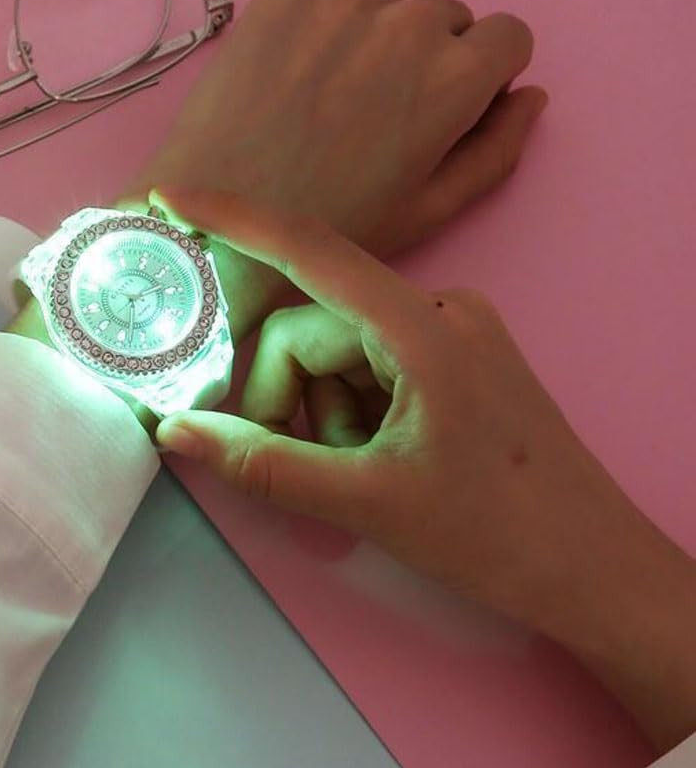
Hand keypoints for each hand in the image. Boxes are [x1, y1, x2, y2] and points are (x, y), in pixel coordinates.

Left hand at [126, 0, 546, 262]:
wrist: (214, 223)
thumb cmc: (331, 230)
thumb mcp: (431, 209)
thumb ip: (496, 147)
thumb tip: (529, 94)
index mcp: (454, 74)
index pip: (509, 34)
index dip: (484, 74)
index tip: (449, 106)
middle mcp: (403, 21)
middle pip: (444, 18)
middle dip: (428, 58)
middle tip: (377, 118)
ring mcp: (336, 4)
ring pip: (380, 11)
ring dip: (370, 44)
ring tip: (324, 108)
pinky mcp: (280, 0)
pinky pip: (322, 6)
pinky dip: (316, 37)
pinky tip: (286, 91)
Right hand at [153, 188, 695, 752]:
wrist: (594, 569)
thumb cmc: (492, 534)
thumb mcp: (365, 502)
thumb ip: (263, 463)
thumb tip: (174, 430)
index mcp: (421, 327)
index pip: (309, 251)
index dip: (234, 220)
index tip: (173, 198)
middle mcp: (438, 308)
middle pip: (315, 324)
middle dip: (284, 390)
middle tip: (285, 458)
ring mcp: (452, 330)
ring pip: (340, 346)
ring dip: (320, 405)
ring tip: (350, 470)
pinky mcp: (457, 356)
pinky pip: (372, 359)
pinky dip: (350, 404)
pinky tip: (374, 455)